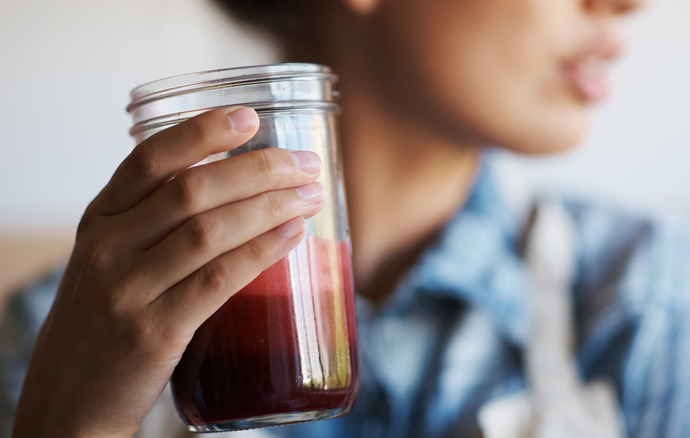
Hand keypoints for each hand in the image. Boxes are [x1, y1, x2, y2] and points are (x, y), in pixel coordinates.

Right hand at [12, 107, 324, 436]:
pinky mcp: (154, 332)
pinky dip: (260, 253)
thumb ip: (155, 221)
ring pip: (209, 230)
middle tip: (304, 164)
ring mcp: (127, 290)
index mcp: (99, 219)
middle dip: (259, 169)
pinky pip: (217, 280)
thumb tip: (236, 185)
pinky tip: (292, 236)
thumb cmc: (107, 320)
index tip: (249, 117)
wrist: (71, 397)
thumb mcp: (111, 259)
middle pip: (192, 189)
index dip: (202, 131)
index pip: (149, 159)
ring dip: (270, 206)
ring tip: (309, 195)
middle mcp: (107, 247)